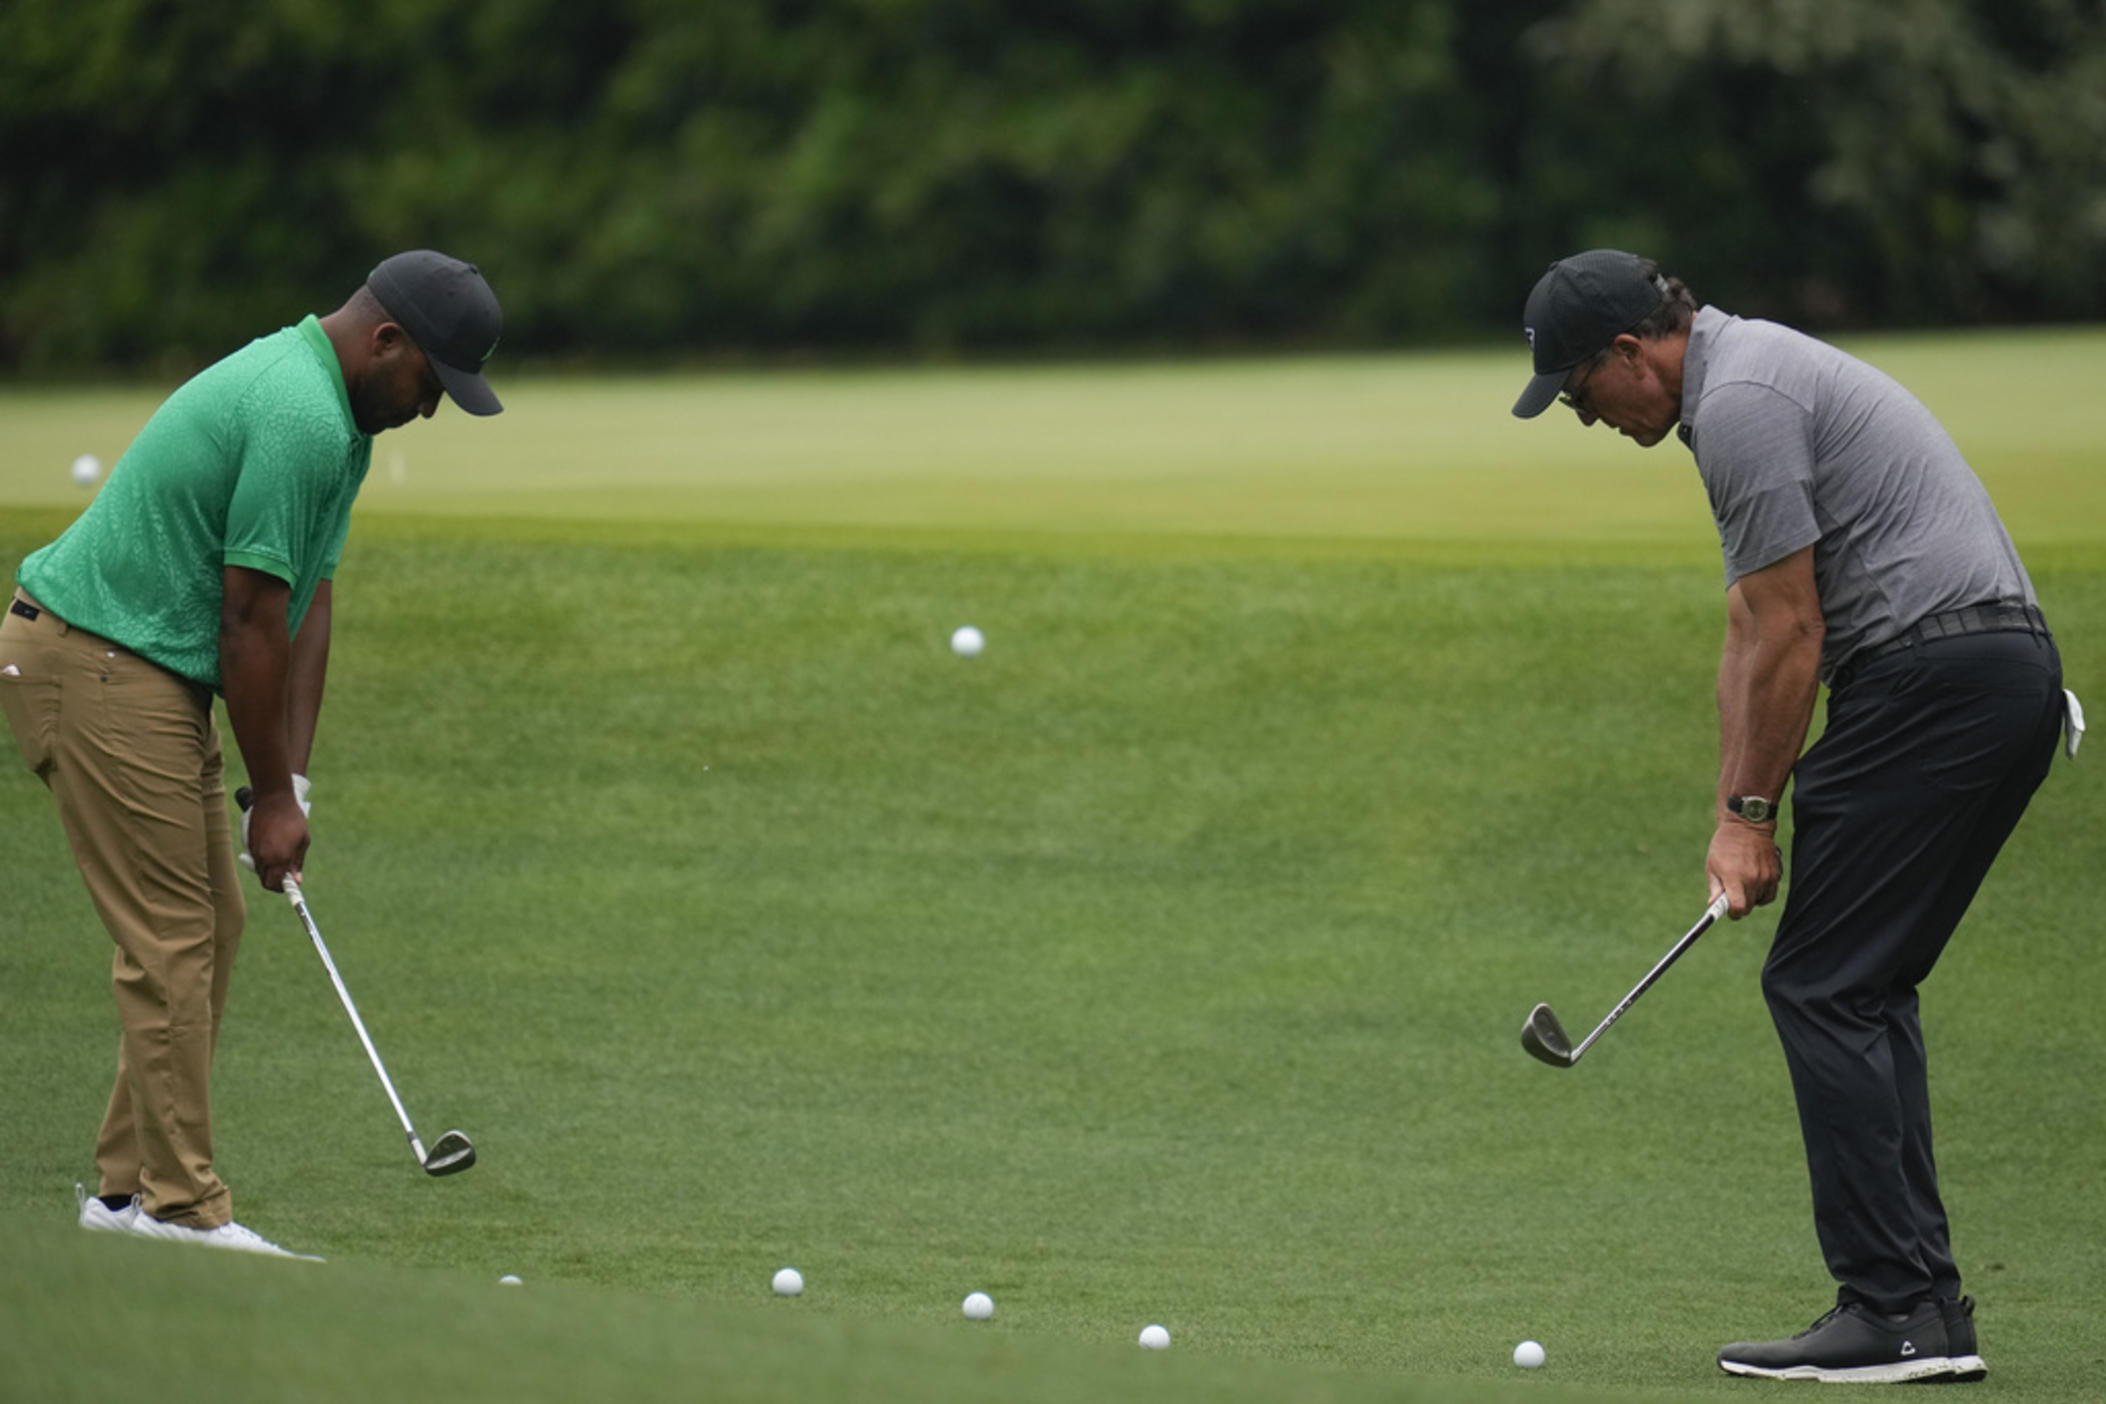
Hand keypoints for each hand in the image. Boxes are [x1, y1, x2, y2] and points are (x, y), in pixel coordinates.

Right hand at [240, 775, 310, 892]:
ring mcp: (254, 851)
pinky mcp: (249, 843)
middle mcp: (264, 858)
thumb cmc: (293, 819)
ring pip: (260, 871)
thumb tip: (297, 880)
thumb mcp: (303, 841)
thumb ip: (298, 862)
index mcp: (280, 859)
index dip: (283, 889)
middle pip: (265, 881)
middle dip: (276, 882)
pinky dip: (263, 861)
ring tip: (282, 858)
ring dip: (270, 871)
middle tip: (287, 875)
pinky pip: (255, 859)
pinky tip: (274, 849)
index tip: (290, 887)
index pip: (275, 884)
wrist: (274, 800)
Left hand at [1706, 819, 1782, 918]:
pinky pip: (1770, 894)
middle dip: (1740, 906)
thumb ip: (1715, 887)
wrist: (1747, 825)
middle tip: (1733, 897)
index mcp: (1734, 878)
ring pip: (1760, 901)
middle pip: (1749, 907)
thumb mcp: (1713, 865)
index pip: (1738, 908)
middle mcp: (1753, 880)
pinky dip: (1762, 893)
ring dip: (1751, 899)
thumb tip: (1713, 905)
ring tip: (1743, 885)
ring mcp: (1766, 877)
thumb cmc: (1725, 845)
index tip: (1728, 911)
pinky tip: (1754, 883)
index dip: (1733, 913)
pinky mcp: (1775, 874)